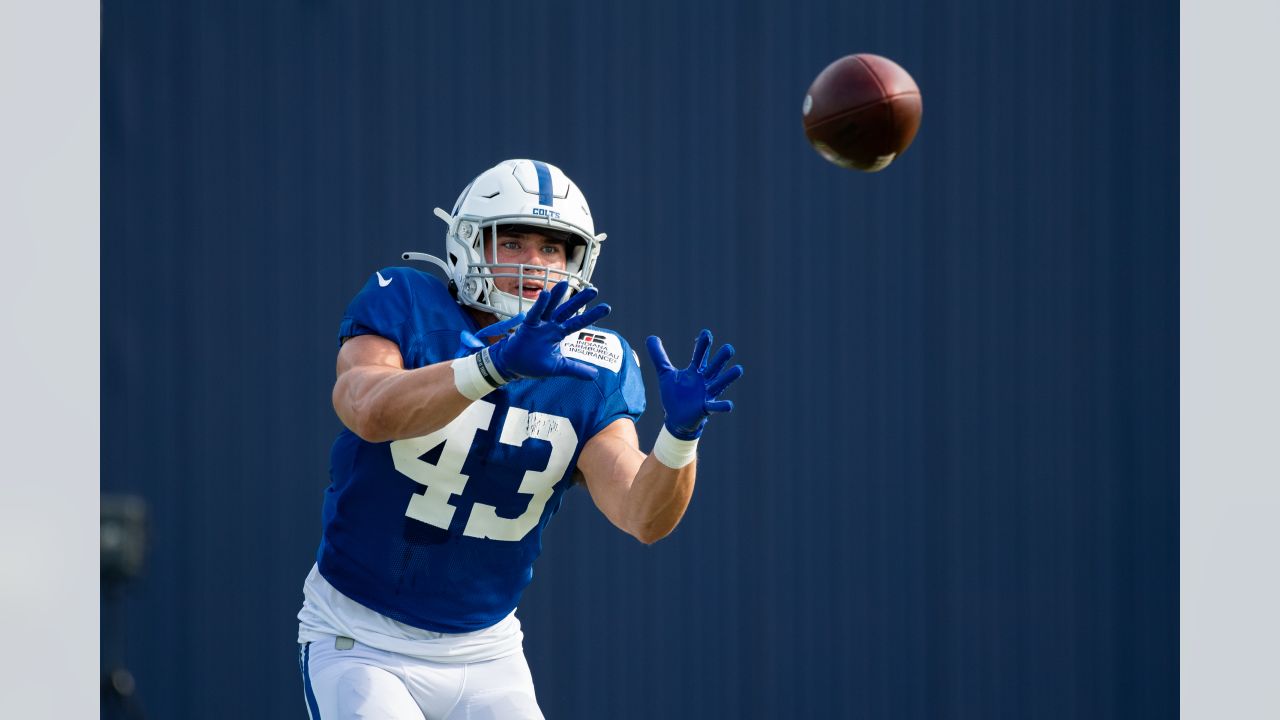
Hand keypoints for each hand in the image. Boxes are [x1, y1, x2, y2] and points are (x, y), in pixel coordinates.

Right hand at [489, 281, 610, 381]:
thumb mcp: (558, 367)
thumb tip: (596, 375)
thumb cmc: (534, 364)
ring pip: (550, 307)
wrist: (513, 367)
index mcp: (559, 333)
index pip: (578, 323)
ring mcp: (539, 324)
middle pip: (568, 310)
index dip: (591, 316)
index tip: (606, 308)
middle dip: (579, 300)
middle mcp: (551, 326)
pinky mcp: (527, 326)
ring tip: (566, 283)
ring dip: (557, 295)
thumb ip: (576, 369)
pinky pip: (534, 314)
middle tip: (594, 290)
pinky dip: (539, 305)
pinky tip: (545, 294)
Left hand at [647, 329, 743, 439]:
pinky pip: (716, 407)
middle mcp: (704, 380)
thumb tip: (651, 337)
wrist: (675, 418)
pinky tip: (729, 405)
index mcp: (695, 371)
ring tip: (739, 369)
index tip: (706, 334)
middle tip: (729, 348)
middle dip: (721, 358)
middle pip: (715, 366)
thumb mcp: (665, 373)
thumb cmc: (674, 395)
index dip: (703, 345)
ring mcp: (707, 394)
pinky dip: (722, 406)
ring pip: (720, 383)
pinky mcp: (706, 408)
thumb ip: (659, 356)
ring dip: (729, 377)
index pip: (700, 355)